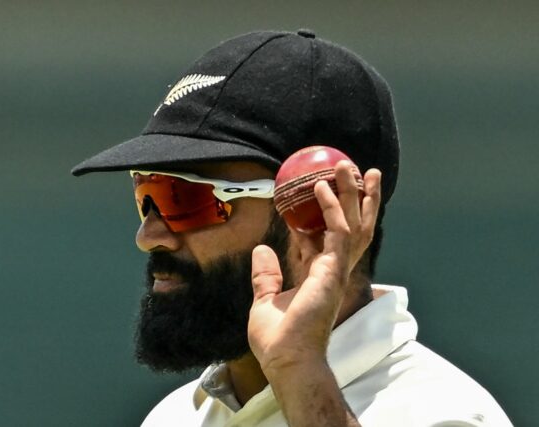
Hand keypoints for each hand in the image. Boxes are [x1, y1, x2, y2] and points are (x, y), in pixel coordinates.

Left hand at [248, 161, 381, 373]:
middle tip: (360, 172)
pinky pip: (335, 231)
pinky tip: (321, 187)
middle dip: (358, 199)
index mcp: (319, 276)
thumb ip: (266, 275)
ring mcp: (336, 270)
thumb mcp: (265, 301)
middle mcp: (333, 270)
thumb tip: (260, 250)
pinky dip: (330, 207)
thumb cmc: (278, 340)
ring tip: (352, 167)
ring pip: (353, 224)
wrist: (286, 360)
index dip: (326, 214)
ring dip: (353, 194)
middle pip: (353, 227)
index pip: (327, 238)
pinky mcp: (331, 270)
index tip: (322, 192)